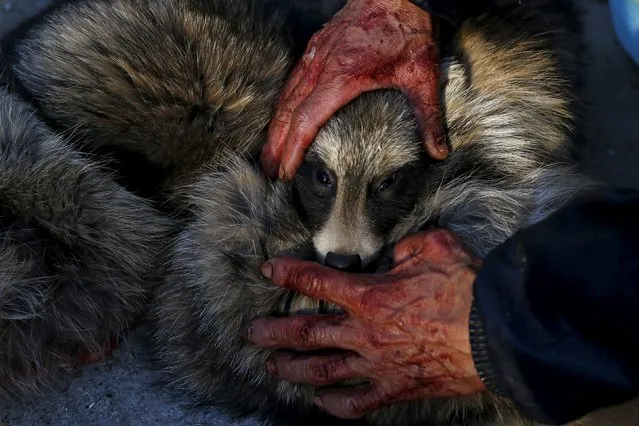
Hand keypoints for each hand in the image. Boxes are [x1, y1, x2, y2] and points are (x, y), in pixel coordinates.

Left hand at [248, 229, 485, 418]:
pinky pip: (356, 404)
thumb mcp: (435, 248)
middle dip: (273, 333)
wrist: (496, 333)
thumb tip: (399, 254)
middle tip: (251, 333)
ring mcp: (377, 365)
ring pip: (321, 371)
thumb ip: (408, 247)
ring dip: (292, 369)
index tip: (269, 272)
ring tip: (272, 366)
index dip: (288, 275)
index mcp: (370, 296)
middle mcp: (364, 333)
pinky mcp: (396, 389)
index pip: (316, 282)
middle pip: (306, 334)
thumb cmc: (466, 289)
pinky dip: (334, 406)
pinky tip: (320, 403)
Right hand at [260, 0, 448, 179]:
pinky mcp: (317, 47)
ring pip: (286, 96)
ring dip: (276, 126)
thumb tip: (438, 152)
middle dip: (275, 144)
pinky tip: (284, 117)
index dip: (293, 148)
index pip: (307, 120)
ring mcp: (315, 55)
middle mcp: (320, 66)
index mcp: (340, 77)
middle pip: (287, 112)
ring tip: (271, 151)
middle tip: (268, 171)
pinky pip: (293, 80)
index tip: (285, 170)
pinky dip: (284, 104)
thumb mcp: (421, 75)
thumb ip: (428, 116)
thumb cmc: (407, 29)